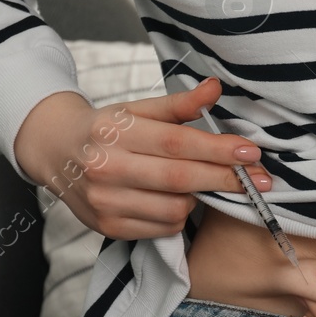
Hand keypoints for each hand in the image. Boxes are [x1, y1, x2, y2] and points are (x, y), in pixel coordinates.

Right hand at [14, 76, 270, 239]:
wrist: (56, 152)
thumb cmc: (106, 129)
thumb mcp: (138, 110)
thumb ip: (179, 104)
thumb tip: (215, 88)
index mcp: (115, 132)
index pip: (176, 143)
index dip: (217, 149)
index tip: (251, 153)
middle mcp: (106, 168)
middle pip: (179, 179)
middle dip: (224, 179)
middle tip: (259, 179)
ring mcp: (105, 201)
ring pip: (175, 208)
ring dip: (197, 198)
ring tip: (194, 183)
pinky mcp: (108, 227)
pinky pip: (162, 228)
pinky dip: (177, 215)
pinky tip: (171, 199)